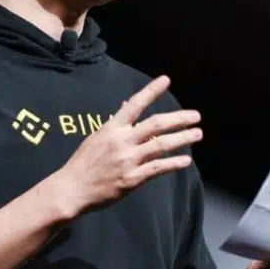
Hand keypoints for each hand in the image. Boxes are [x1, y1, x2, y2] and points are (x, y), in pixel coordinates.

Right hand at [52, 75, 201, 215]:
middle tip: (196, 116)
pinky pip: (157, 168)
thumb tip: (126, 106)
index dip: (151, 91)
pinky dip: (173, 163)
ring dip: (182, 138)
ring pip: (161, 145)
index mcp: (112, 128)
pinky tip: (186, 160)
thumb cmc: (84, 162)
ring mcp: (128, 160)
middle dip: (179, 119)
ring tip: (197, 134)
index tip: (166, 80)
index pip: (135, 104)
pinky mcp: (132, 179)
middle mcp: (122, 141)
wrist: (72, 189)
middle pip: (156, 124)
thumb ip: (116, 123)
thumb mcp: (97, 136)